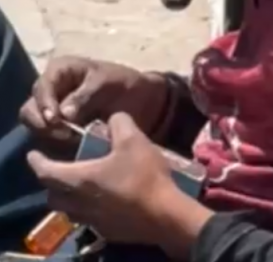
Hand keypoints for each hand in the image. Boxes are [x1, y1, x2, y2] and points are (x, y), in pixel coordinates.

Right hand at [20, 56, 169, 140]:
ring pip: (36, 127)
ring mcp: (52, 111)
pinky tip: (73, 149)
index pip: (42, 86)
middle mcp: (50, 90)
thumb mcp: (108, 83)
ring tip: (72, 141)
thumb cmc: (123, 84)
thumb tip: (64, 114)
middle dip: (44, 124)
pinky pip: (48, 141)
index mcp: (60, 70)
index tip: (56, 119)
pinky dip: (57, 146)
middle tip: (65, 134)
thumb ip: (86, 95)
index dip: (45, 102)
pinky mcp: (59, 131)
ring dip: (50, 137)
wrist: (140, 102)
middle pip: (31, 109)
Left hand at [27, 114, 212, 259]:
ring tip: (78, 185)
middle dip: (51, 182)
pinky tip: (102, 200)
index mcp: (79, 179)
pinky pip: (87, 220)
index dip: (37, 161)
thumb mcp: (133, 138)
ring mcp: (92, 220)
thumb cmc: (143, 175)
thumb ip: (118, 122)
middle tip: (58, 169)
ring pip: (69, 211)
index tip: (32, 154)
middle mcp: (79, 203)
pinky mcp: (107, 231)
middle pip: (52, 196)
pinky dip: (86, 209)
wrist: (164, 215)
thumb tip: (112, 117)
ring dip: (67, 198)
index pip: (46, 172)